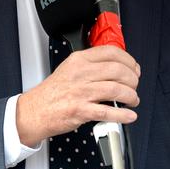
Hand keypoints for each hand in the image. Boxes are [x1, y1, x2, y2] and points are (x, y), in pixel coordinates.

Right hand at [16, 45, 140, 146]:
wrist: (35, 110)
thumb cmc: (53, 91)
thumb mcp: (69, 68)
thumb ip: (91, 65)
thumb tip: (116, 66)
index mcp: (79, 60)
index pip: (111, 52)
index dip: (128, 60)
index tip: (134, 68)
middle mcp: (81, 73)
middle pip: (117, 70)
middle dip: (132, 79)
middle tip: (134, 85)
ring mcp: (81, 92)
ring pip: (116, 89)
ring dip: (130, 96)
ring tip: (132, 100)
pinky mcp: (81, 110)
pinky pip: (107, 111)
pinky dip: (122, 115)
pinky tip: (128, 115)